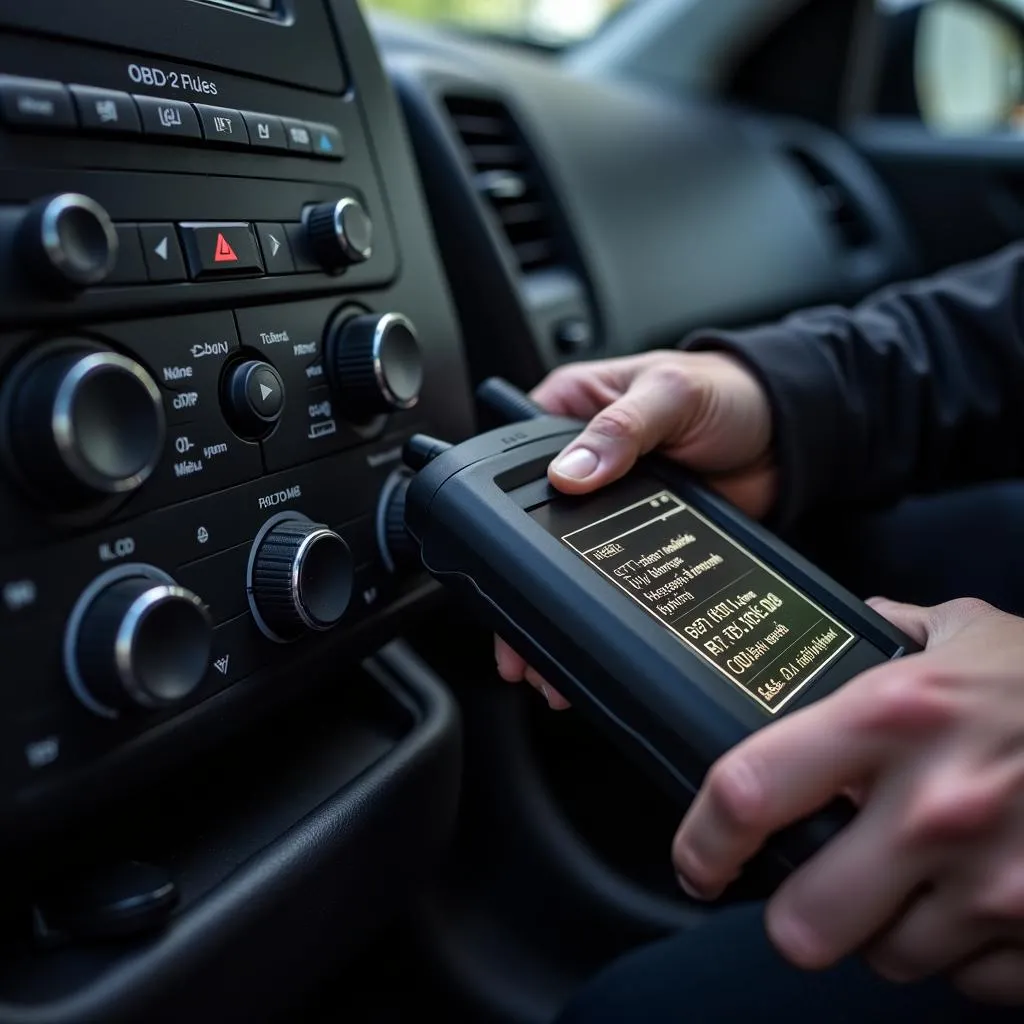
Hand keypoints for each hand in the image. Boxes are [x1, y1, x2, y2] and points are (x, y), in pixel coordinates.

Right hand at [495, 350, 774, 708]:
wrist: (788, 436)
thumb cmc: (728, 393)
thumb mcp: (670, 395)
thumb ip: (622, 428)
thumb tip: (571, 471)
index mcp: (567, 412)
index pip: (511, 463)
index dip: (494, 513)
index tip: (494, 558)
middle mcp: (579, 459)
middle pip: (529, 527)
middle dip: (518, 585)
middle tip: (515, 632)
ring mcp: (607, 504)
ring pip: (564, 561)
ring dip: (553, 607)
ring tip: (543, 656)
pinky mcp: (638, 537)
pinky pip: (607, 576)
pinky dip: (595, 609)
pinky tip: (586, 635)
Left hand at [671, 597, 1023, 1005]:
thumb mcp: (972, 635)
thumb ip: (897, 630)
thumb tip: (855, 623)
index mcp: (892, 717)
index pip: (748, 789)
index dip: (701, 839)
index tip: (697, 858)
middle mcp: (934, 809)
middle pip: (804, 923)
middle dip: (799, 914)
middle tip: (815, 882)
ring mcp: (995, 887)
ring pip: (887, 960)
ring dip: (886, 929)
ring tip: (917, 877)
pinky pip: (966, 980)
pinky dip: (961, 950)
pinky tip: (980, 897)